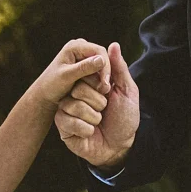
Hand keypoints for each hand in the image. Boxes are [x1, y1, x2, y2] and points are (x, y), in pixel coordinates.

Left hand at [28, 39, 111, 119]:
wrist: (45, 94)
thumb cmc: (51, 85)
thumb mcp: (66, 77)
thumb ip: (83, 68)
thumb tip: (101, 59)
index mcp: (75, 46)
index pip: (98, 51)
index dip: (105, 66)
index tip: (105, 83)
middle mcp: (81, 48)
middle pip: (102, 57)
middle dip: (105, 73)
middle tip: (106, 89)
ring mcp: (84, 57)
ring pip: (102, 65)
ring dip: (104, 77)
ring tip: (103, 91)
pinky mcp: (86, 66)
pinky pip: (98, 71)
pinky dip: (100, 80)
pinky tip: (100, 90)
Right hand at [54, 41, 138, 168]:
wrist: (120, 147)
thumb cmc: (124, 118)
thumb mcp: (127, 90)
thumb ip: (119, 68)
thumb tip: (114, 44)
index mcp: (88, 83)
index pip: (85, 72)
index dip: (100, 83)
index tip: (109, 91)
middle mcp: (75, 94)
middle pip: (78, 88)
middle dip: (99, 102)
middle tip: (104, 109)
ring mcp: (67, 110)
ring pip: (74, 106)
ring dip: (94, 117)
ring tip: (98, 122)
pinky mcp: (63, 126)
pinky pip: (70, 122)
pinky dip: (86, 129)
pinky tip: (90, 133)